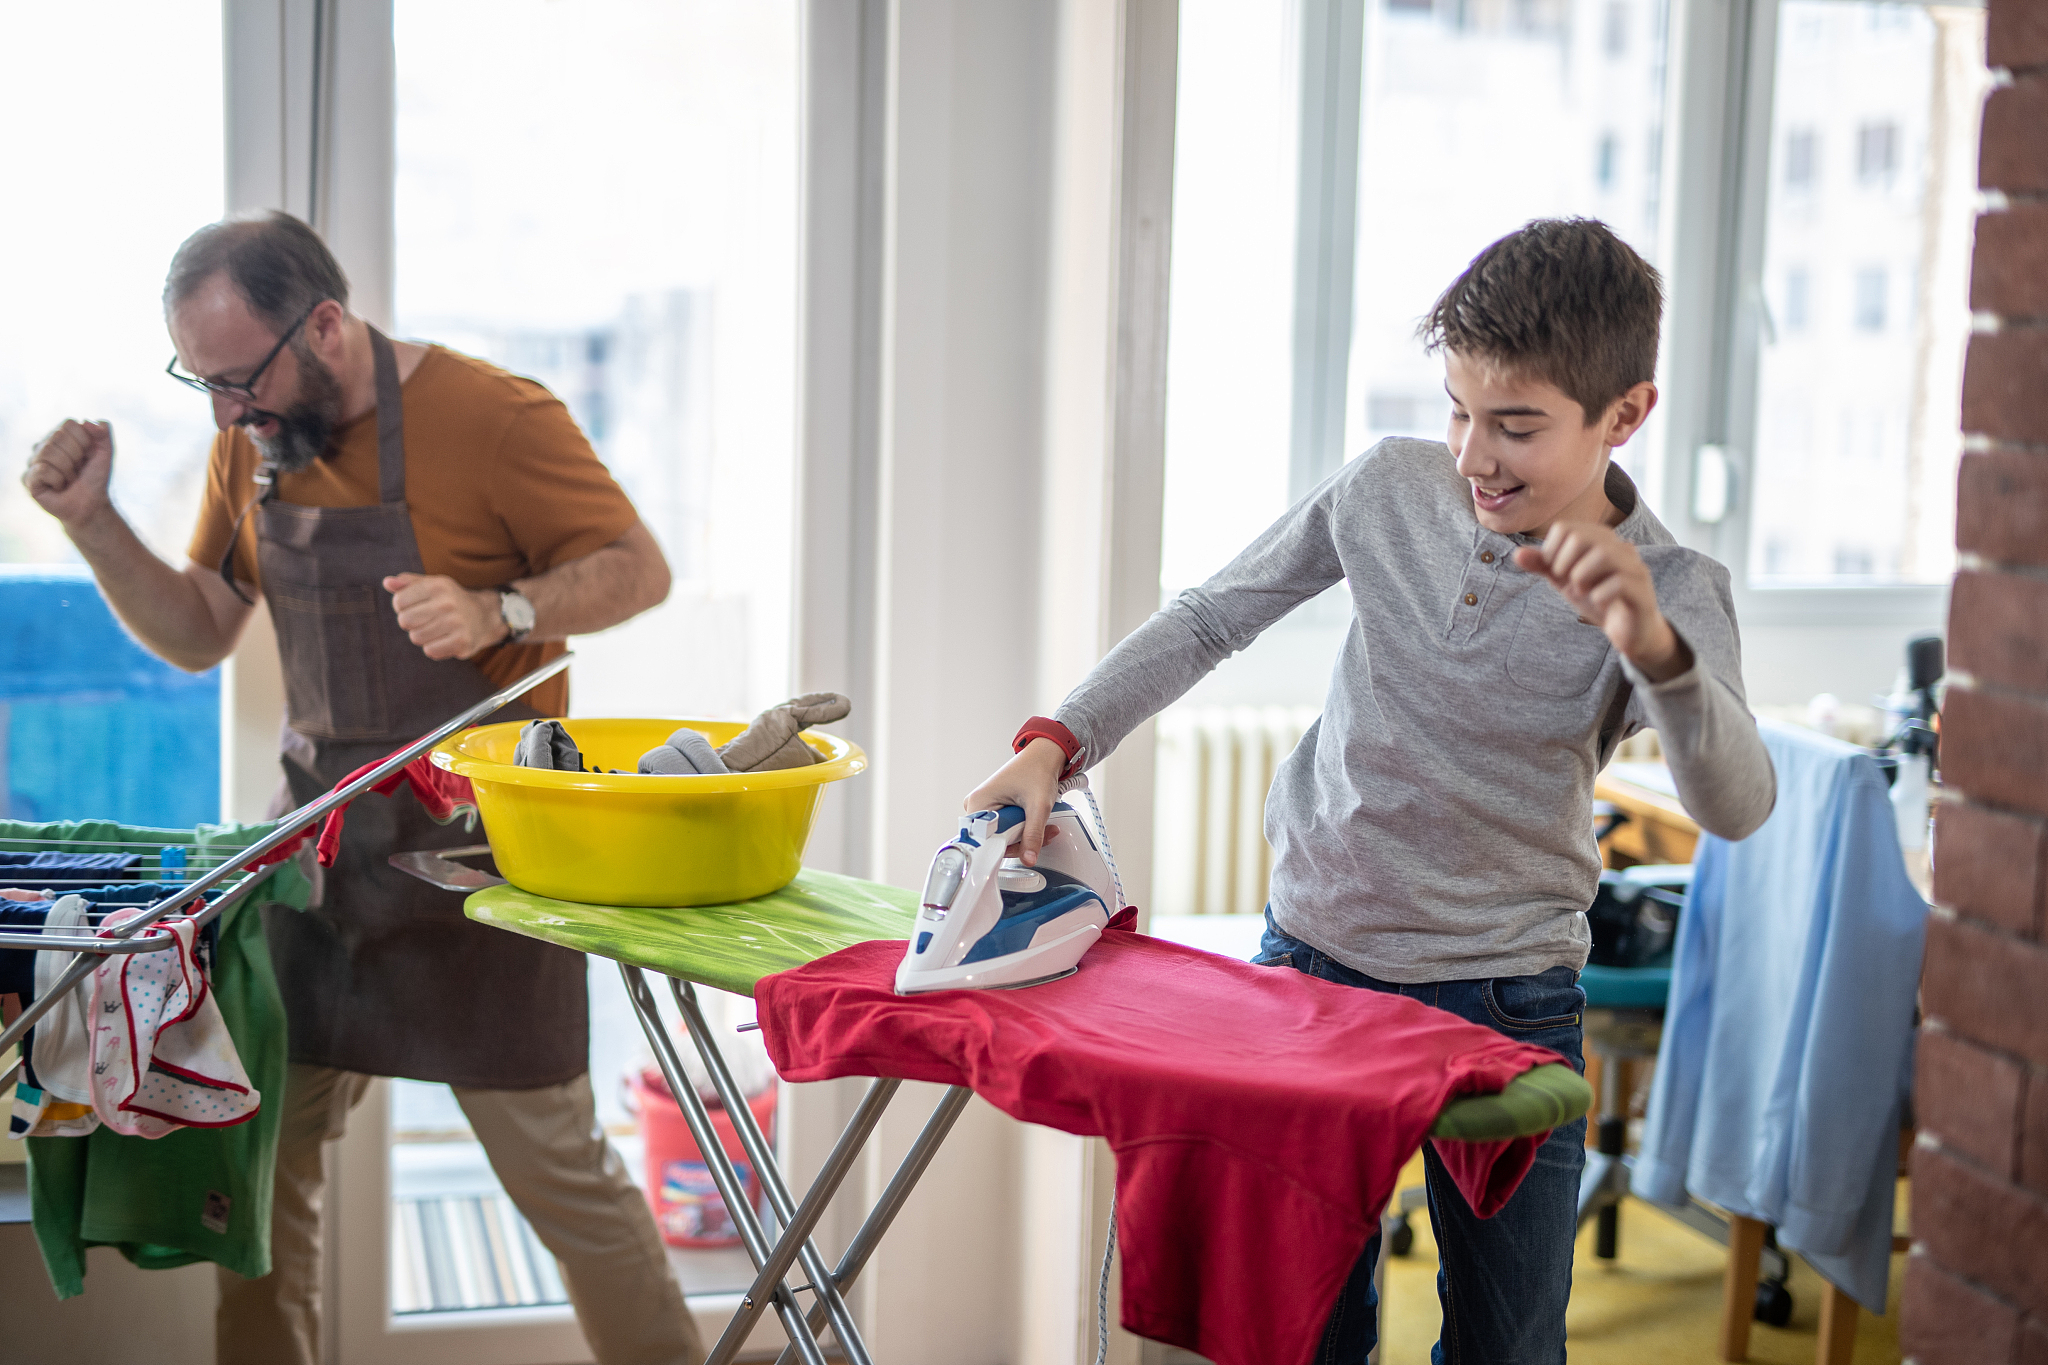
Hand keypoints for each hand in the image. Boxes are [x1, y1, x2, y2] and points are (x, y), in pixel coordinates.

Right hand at [24, 420, 115, 528]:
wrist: (91, 504)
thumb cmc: (95, 477)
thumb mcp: (105, 453)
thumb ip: (103, 432)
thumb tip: (87, 421)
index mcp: (60, 435)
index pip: (69, 424)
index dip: (84, 442)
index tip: (87, 456)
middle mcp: (43, 445)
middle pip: (58, 436)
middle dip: (76, 456)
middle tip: (77, 470)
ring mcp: (33, 461)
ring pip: (49, 452)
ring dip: (67, 469)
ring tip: (69, 479)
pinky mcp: (28, 478)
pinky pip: (43, 470)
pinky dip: (58, 480)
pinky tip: (58, 486)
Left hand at [383, 573, 505, 660]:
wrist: (483, 616)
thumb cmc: (449, 600)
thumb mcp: (432, 585)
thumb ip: (408, 582)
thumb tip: (387, 582)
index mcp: (437, 585)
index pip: (399, 601)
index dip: (402, 607)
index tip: (414, 606)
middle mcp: (447, 603)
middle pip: (405, 621)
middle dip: (410, 623)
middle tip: (424, 620)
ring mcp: (456, 623)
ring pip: (416, 638)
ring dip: (422, 636)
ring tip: (435, 629)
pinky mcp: (462, 642)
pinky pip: (430, 651)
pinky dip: (433, 648)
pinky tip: (444, 639)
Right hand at [962, 738, 1067, 865]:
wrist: (1044, 756)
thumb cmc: (1036, 769)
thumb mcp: (1038, 805)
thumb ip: (1033, 834)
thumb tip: (1028, 859)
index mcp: (978, 803)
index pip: (983, 841)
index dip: (1004, 849)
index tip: (1023, 851)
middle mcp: (977, 806)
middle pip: (995, 841)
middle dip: (1022, 841)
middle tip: (1041, 833)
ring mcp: (987, 808)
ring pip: (1004, 837)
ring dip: (1026, 836)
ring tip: (1044, 825)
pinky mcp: (996, 810)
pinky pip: (1008, 829)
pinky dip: (1024, 829)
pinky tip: (1037, 823)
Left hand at [1513, 521, 1692, 682]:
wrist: (1628, 630)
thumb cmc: (1597, 598)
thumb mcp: (1564, 580)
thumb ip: (1543, 565)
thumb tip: (1517, 554)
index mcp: (1600, 539)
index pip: (1564, 528)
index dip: (1551, 552)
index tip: (1558, 572)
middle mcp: (1620, 547)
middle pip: (1581, 537)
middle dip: (1564, 564)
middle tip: (1569, 582)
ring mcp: (1635, 567)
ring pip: (1604, 555)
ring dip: (1581, 576)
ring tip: (1582, 591)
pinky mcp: (1642, 591)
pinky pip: (1619, 583)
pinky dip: (1599, 595)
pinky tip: (1599, 602)